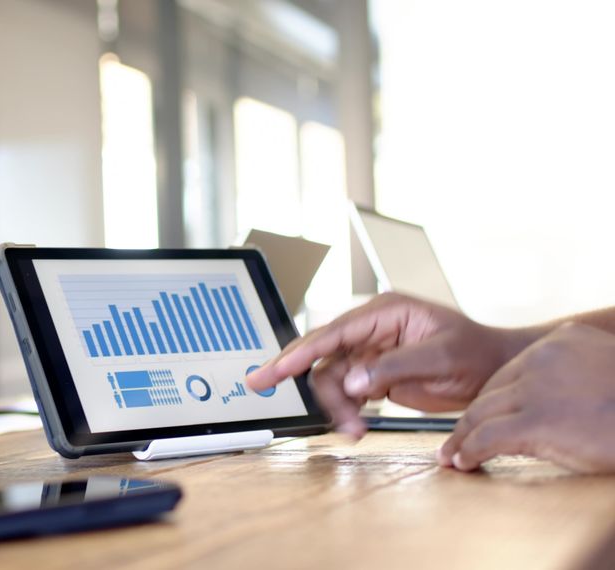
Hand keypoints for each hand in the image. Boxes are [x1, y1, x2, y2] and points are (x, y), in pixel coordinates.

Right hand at [246, 293, 526, 437]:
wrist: (498, 372)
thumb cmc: (478, 353)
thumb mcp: (439, 357)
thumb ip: (393, 367)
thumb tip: (352, 381)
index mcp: (384, 312)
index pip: (333, 332)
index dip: (300, 350)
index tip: (277, 368)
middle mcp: (371, 330)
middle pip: (322, 354)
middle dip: (298, 375)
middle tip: (263, 386)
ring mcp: (371, 353)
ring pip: (331, 379)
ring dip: (335, 406)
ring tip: (353, 429)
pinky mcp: (375, 374)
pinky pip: (346, 393)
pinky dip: (346, 412)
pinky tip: (357, 427)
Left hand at [438, 322, 614, 473]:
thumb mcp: (604, 375)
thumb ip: (576, 378)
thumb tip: (553, 404)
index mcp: (564, 340)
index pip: (512, 370)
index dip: (493, 399)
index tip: (479, 417)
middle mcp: (544, 356)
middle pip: (492, 390)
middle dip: (472, 418)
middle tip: (455, 440)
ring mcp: (538, 387)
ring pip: (481, 411)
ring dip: (463, 437)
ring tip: (453, 456)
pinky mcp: (537, 421)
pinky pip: (487, 437)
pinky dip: (470, 451)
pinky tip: (465, 463)